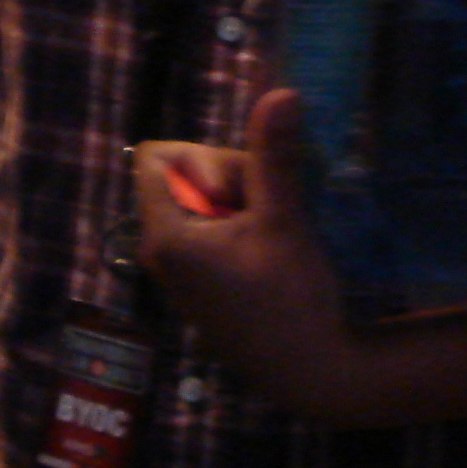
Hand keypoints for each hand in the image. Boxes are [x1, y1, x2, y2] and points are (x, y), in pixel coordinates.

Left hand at [131, 90, 360, 417]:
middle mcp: (159, 252)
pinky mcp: (200, 285)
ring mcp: (178, 273)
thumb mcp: (285, 221)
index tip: (243, 185)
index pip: (155, 156)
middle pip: (182, 177)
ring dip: (240, 203)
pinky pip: (210, 232)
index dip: (203, 155)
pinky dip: (241, 228)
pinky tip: (272, 252)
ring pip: (201, 204)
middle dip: (229, 178)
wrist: (311, 375)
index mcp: (164, 235)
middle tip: (268, 210)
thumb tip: (281, 92)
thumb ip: (275, 156)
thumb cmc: (293, 300)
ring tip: (275, 233)